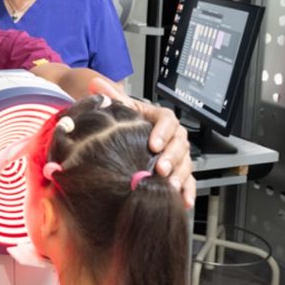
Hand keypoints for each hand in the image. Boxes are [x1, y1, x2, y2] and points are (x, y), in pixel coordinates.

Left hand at [89, 78, 195, 208]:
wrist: (131, 137)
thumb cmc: (129, 123)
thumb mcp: (122, 109)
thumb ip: (111, 97)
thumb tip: (96, 83)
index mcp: (160, 118)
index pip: (167, 120)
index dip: (162, 132)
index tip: (153, 144)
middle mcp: (173, 136)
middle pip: (179, 144)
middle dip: (171, 157)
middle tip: (160, 168)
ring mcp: (178, 155)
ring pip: (185, 163)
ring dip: (179, 175)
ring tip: (169, 185)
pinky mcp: (179, 171)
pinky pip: (188, 181)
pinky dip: (187, 191)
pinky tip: (183, 201)